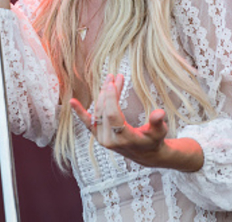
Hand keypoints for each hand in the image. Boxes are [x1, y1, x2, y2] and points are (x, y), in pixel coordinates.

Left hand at [70, 73, 203, 171]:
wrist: (145, 154)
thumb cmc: (153, 140)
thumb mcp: (159, 132)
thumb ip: (157, 123)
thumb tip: (159, 113)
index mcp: (122, 139)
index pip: (112, 115)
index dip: (111, 98)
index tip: (113, 82)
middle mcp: (108, 140)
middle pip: (105, 110)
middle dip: (109, 91)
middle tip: (115, 76)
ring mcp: (101, 138)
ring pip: (98, 111)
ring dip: (103, 94)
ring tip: (111, 80)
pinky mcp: (98, 135)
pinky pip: (87, 122)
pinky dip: (80, 112)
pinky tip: (72, 102)